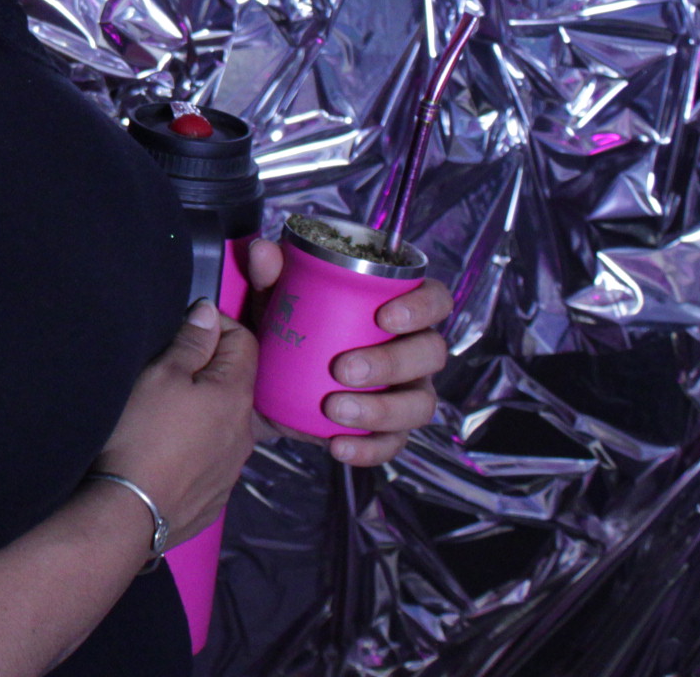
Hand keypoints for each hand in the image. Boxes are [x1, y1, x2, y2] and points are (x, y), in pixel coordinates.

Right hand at [96, 301, 255, 543]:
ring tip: (161, 412)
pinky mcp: (214, 494)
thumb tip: (209, 314)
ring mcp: (232, 468)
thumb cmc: (141, 436)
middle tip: (165, 368)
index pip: (245, 341)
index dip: (216, 326)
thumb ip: (190, 343)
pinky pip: (212, 456)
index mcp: (236, 396)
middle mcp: (245, 432)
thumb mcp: (160, 375)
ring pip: (223, 422)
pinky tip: (164, 448)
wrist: (129, 513)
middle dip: (207, 369)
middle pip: (235, 383)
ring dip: (201, 409)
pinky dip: (194, 444)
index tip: (185, 328)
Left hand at [243, 238, 453, 465]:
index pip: (435, 300)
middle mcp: (412, 351)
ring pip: (419, 403)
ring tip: (336, 409)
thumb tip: (264, 250)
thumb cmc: (292, 329)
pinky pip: (392, 444)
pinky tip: (339, 446)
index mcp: (398, 310)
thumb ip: (272, 276)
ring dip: (381, 410)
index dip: (421, 307)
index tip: (385, 317)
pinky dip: (368, 448)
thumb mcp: (277, 301)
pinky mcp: (388, 430)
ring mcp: (406, 392)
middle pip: (430, 353)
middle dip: (392, 362)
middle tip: (344, 368)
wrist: (266, 382)